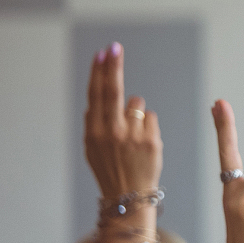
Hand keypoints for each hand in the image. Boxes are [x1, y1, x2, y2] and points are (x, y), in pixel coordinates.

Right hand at [84, 44, 161, 201]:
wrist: (129, 195)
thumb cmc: (109, 168)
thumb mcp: (92, 148)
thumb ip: (94, 124)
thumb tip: (94, 102)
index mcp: (94, 132)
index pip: (97, 95)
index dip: (99, 73)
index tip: (102, 53)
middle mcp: (112, 131)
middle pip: (113, 91)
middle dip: (113, 67)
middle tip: (115, 47)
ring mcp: (133, 135)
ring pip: (137, 104)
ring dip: (136, 112)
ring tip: (132, 135)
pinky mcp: (152, 139)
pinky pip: (151, 118)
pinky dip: (148, 126)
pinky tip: (143, 143)